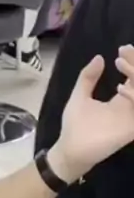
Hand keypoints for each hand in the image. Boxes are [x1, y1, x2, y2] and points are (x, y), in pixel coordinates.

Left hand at [48, 53, 133, 184]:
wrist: (70, 149)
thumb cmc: (75, 124)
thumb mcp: (80, 95)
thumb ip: (88, 77)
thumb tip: (99, 57)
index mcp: (121, 99)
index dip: (132, 61)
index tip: (123, 48)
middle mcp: (130, 107)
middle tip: (125, 52)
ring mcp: (131, 118)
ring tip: (122, 64)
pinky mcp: (130, 130)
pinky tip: (122, 89)